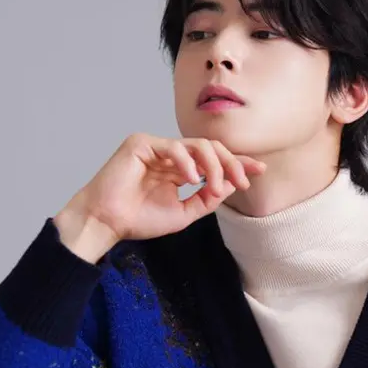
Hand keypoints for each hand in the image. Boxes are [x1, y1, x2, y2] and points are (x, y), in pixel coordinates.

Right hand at [53, 134, 265, 261]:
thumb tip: (233, 184)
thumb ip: (207, 198)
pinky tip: (191, 179)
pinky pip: (173, 147)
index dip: (237, 163)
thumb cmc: (138, 219)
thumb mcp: (184, 213)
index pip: (213, 160)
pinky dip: (187, 162)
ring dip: (214, 165)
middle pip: (211, 148)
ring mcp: (156, 147)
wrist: (108, 223)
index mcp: (179, 169)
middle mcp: (170, 156)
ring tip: (215, 186)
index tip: (259, 170)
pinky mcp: (141, 144)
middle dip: (232, 163)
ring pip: (197, 145)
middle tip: (243, 181)